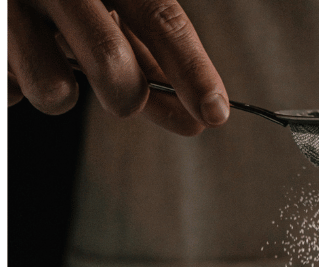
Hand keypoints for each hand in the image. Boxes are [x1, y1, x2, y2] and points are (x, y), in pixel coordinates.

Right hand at [8, 0, 228, 135]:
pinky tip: (10, 53)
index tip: (215, 112)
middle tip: (123, 97)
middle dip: (126, 96)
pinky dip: (17, 85)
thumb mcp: (108, 15)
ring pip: (56, 92)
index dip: (192, 70)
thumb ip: (150, 66)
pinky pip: (12, 92)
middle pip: (111, 60)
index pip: (160, 18)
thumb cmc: (60, 2)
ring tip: (43, 58)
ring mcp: (8, 4)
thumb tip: (198, 120)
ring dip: (61, 93)